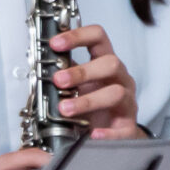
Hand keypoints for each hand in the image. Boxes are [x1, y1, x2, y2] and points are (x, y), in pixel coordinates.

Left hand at [47, 24, 143, 138]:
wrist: (111, 130)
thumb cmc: (93, 101)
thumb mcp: (78, 83)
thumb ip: (63, 72)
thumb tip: (40, 65)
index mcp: (105, 62)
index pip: (98, 38)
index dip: (78, 36)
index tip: (55, 43)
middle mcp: (120, 78)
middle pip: (111, 64)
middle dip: (82, 72)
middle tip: (58, 80)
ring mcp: (127, 101)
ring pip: (115, 94)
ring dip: (87, 101)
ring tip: (65, 109)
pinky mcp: (129, 125)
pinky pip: (123, 128)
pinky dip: (107, 132)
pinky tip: (91, 133)